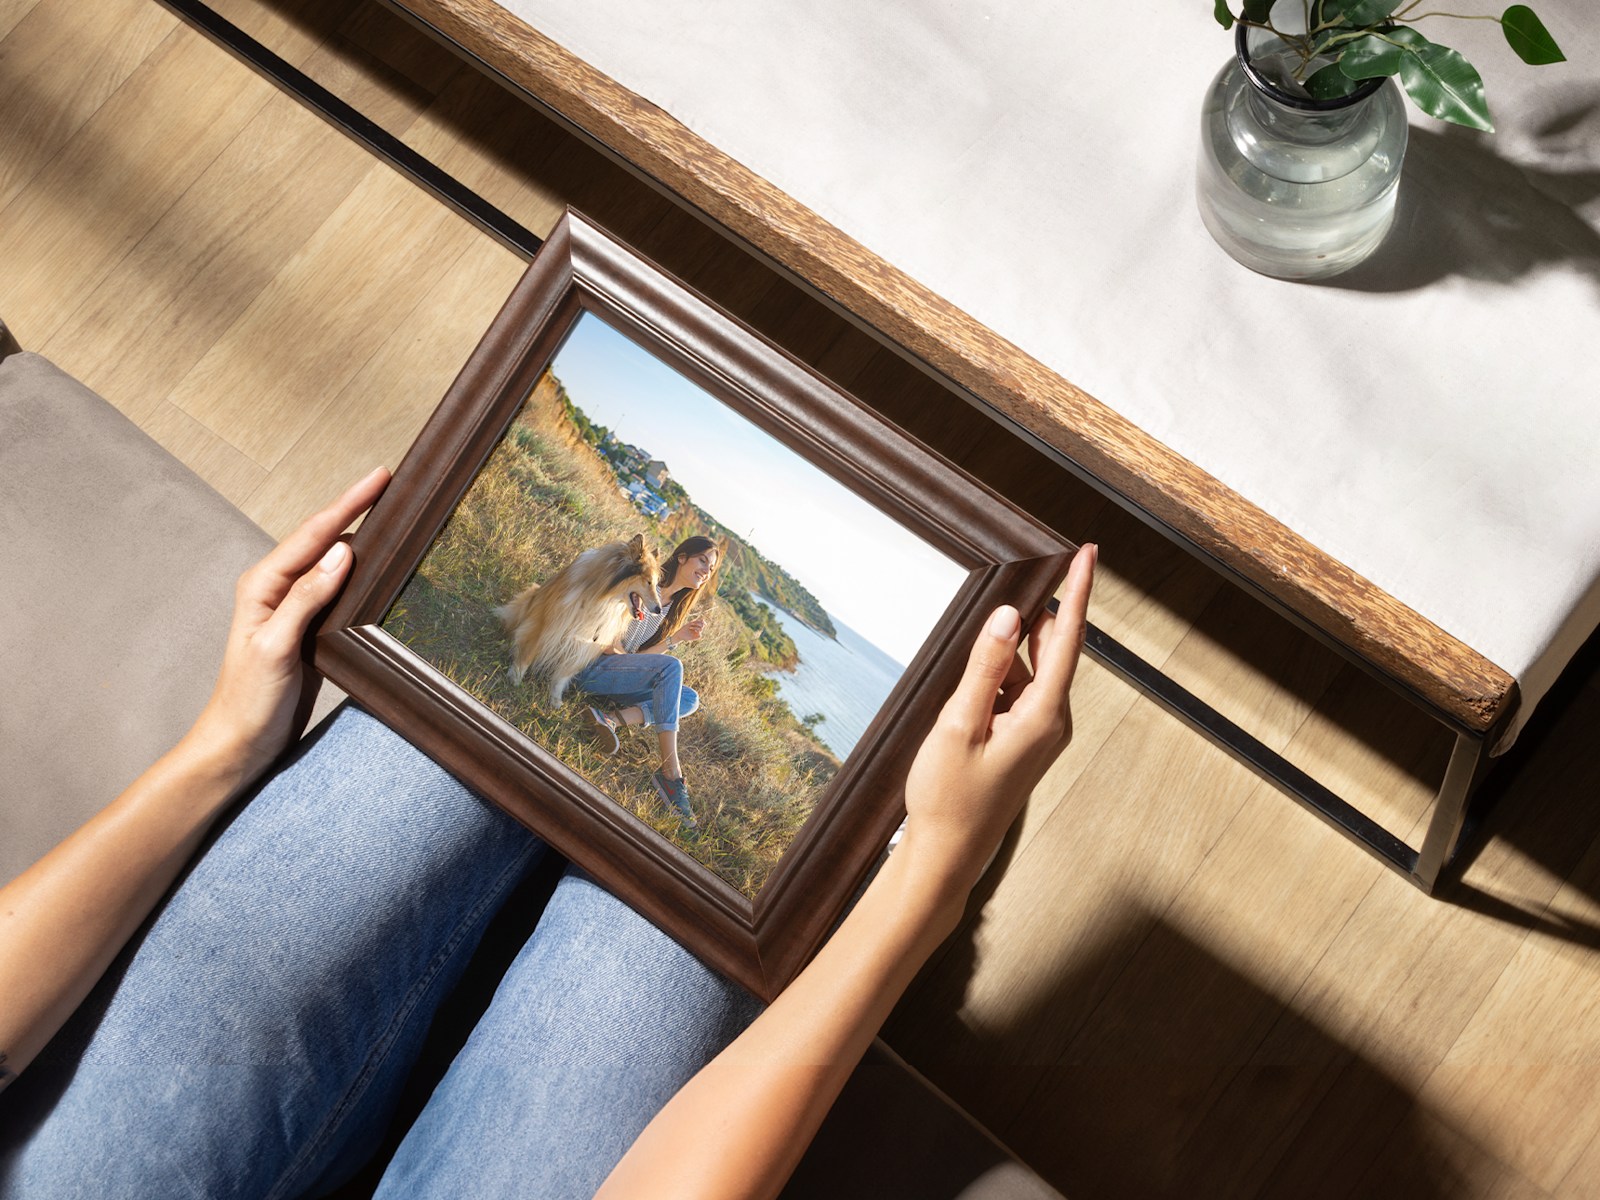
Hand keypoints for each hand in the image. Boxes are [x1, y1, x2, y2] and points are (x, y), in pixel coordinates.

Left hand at [190, 468, 389, 787]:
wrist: (241, 743)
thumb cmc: (249, 699)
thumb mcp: (277, 646)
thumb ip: (306, 597)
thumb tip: (342, 552)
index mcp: (263, 584)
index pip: (314, 533)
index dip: (348, 502)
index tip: (380, 477)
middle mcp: (277, 588)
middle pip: (324, 538)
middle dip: (357, 509)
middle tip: (393, 486)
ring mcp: (294, 607)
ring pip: (333, 562)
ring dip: (362, 539)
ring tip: (396, 519)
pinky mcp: (309, 627)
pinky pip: (339, 589)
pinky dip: (362, 573)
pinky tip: (382, 569)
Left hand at [678, 617, 705, 641]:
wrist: (680, 634)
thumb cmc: (684, 628)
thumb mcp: (690, 623)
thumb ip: (696, 621)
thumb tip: (703, 619)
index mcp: (696, 626)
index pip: (702, 623)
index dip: (703, 622)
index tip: (702, 620)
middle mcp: (697, 630)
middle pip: (702, 626)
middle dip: (698, 623)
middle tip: (692, 623)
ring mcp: (697, 634)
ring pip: (701, 629)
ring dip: (696, 627)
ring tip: (690, 627)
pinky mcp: (696, 637)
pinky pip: (700, 635)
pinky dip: (698, 632)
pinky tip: (694, 631)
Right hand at [899, 543, 1096, 893]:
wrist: (946, 853)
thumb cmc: (949, 796)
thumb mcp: (958, 723)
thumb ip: (985, 667)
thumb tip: (1010, 616)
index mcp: (1043, 715)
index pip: (1066, 639)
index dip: (1077, 592)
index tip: (1088, 554)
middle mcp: (1052, 722)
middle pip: (1052, 650)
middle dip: (1037, 614)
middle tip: (1021, 578)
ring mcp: (1039, 733)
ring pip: (1031, 671)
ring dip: (1008, 652)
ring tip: (978, 644)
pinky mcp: (1023, 741)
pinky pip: (1018, 692)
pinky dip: (998, 676)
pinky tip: (970, 680)